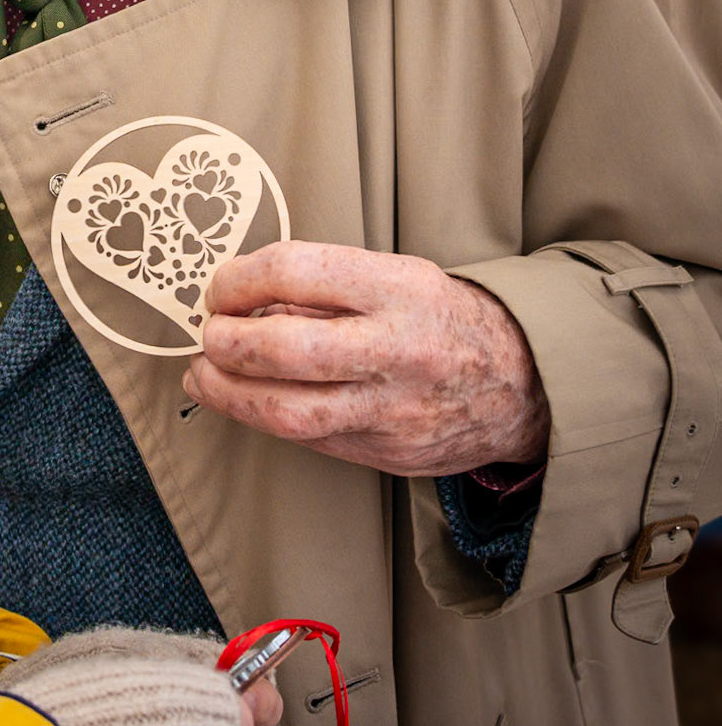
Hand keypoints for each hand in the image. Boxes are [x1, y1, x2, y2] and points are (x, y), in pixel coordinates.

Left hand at [182, 241, 549, 477]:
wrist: (521, 384)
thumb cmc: (440, 318)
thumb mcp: (394, 276)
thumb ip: (322, 288)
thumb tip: (240, 300)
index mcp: (398, 288)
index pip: (295, 271)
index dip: (238, 280)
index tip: (219, 289)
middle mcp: (398, 350)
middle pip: (285, 350)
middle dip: (227, 343)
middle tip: (209, 335)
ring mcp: (394, 410)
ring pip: (289, 413)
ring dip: (229, 395)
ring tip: (204, 376)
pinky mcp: (388, 454)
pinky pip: (309, 440)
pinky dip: (266, 418)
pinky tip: (247, 399)